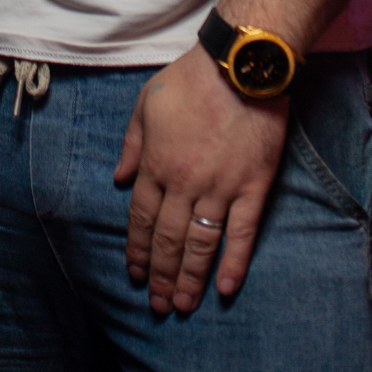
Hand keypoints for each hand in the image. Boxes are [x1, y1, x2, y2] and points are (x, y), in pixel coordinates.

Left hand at [114, 42, 287, 314]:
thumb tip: (118, 179)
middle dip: (161, 275)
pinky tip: (225, 288)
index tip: (136, 275)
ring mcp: (220, 188)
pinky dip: (234, 263)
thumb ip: (132, 145)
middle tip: (158, 305)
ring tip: (184, 305)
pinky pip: (242, 233)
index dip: (138, 250)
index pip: (142, 218)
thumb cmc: (190, 80)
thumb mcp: (145, 104)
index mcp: (156, 164)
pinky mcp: (253, 187)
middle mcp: (184, 183)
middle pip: (169, 239)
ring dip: (190, 278)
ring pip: (201, 244)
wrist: (239, 66)